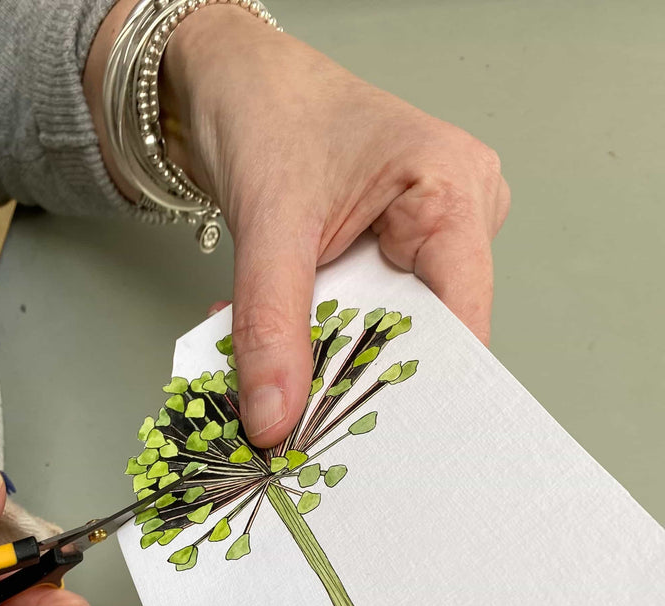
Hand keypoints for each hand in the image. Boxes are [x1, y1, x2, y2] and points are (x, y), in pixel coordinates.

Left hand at [87, 3, 508, 446]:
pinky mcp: (378, 255)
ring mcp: (417, 238)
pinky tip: (273, 346)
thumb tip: (275, 416)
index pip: (459, 321)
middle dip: (353, 378)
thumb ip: (270, 323)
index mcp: (453, 191)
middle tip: (300, 424)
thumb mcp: (270, 220)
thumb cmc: (269, 109)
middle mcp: (450, 218)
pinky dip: (309, 339)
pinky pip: (351, 319)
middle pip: (419, 335)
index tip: (373, 442)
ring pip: (377, 333)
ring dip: (320, 359)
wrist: (229, 79)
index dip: (419, 388)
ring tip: (275, 376)